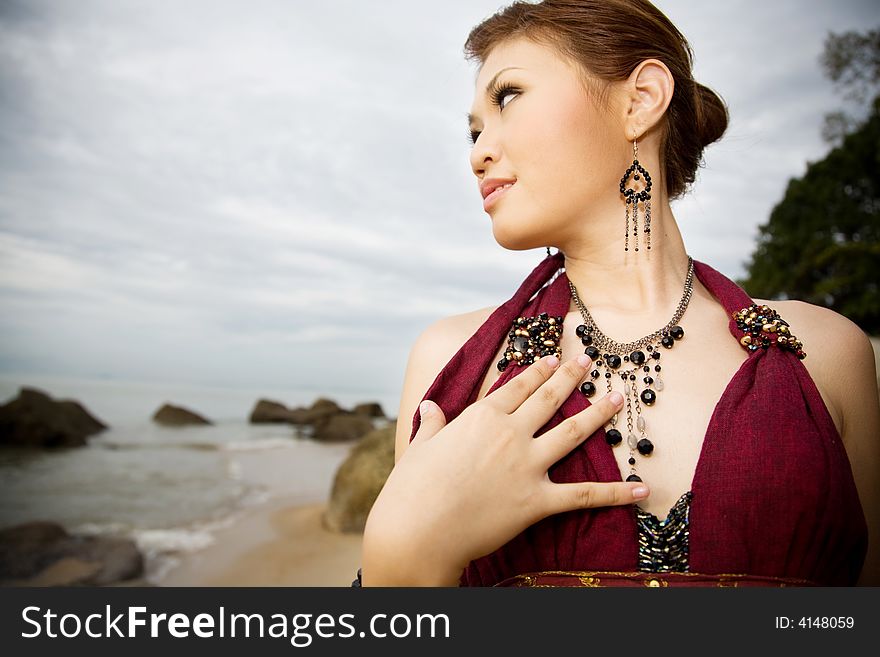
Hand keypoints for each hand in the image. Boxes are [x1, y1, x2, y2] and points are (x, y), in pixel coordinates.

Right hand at [361, 353, 649, 585]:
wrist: (419, 529)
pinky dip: (616, 493)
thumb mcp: (420, 447)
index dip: (538, 370)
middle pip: (549, 398)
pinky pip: (584, 495)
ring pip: (573, 432)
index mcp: (481, 417)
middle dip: (571, 376)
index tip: (553, 357)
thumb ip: (432, 424)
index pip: (517, 386)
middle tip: (590, 360)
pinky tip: (641, 488)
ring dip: (599, 413)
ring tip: (618, 396)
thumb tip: (430, 408)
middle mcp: (510, 434)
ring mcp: (527, 465)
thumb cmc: (412, 488)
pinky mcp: (537, 501)